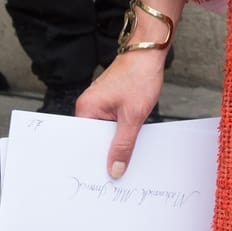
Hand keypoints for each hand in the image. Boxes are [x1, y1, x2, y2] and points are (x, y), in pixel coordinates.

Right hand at [77, 52, 165, 177]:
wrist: (149, 53)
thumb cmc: (139, 77)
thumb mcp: (133, 117)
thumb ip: (123, 145)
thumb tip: (115, 169)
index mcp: (85, 109)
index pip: (82, 143)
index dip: (92, 160)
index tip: (100, 177)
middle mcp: (87, 106)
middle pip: (93, 139)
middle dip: (105, 153)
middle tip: (116, 173)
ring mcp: (98, 104)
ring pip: (104, 132)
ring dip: (115, 142)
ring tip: (124, 158)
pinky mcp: (109, 102)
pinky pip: (111, 124)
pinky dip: (120, 132)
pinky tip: (129, 139)